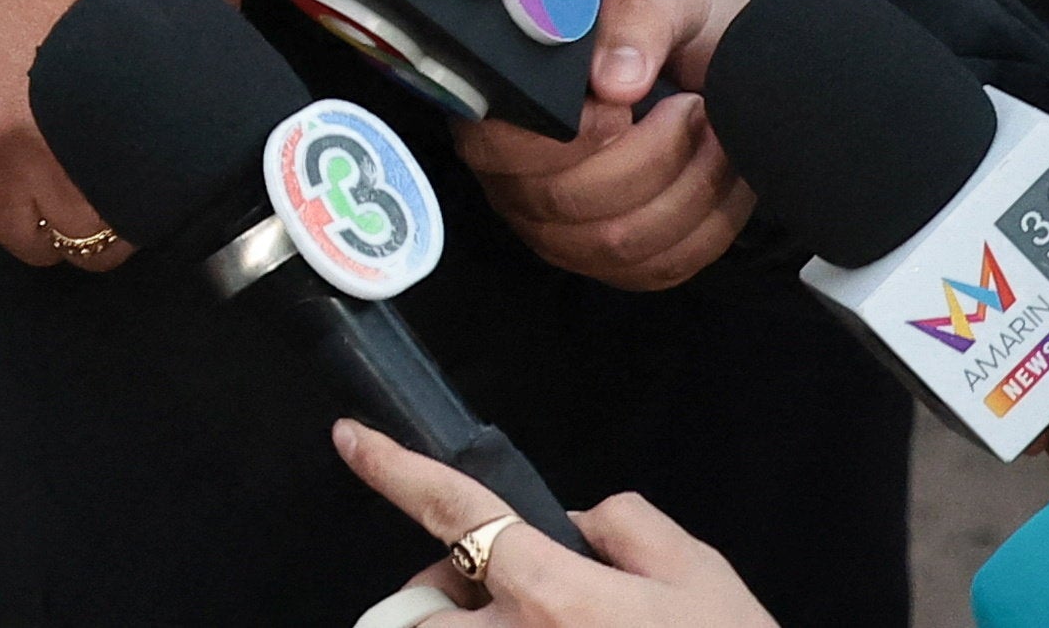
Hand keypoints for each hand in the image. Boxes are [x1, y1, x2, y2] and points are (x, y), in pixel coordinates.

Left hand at [0, 0, 233, 262]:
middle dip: (58, 219)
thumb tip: (2, 153)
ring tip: (132, 169)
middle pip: (21, 239)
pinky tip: (160, 171)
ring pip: (81, 243)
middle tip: (91, 174)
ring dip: (109, 219)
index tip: (28, 194)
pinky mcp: (117, 154)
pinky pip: (131, 229)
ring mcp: (50, 153)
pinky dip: (149, 212)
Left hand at [333, 425, 775, 623]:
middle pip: (421, 616)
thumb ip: (624, 525)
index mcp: (555, 596)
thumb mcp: (696, 572)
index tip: (353, 439)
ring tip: (539, 624)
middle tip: (498, 597)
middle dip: (443, 598)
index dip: (396, 470)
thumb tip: (576, 525)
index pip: (456, 512)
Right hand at [456, 0, 751, 289]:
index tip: (629, 102)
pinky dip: (708, 223)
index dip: (572, 137)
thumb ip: (635, 19)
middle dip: (652, 157)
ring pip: (619, 243)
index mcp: (497, 103)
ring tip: (713, 135)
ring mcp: (557, 228)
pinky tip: (720, 175)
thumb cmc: (663, 25)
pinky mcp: (608, 261)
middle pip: (569, 203)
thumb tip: (615, 80)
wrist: (703, 58)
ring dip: (689, 189)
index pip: (503, 148)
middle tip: (693, 107)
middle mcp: (510, 177)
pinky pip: (659, 268)